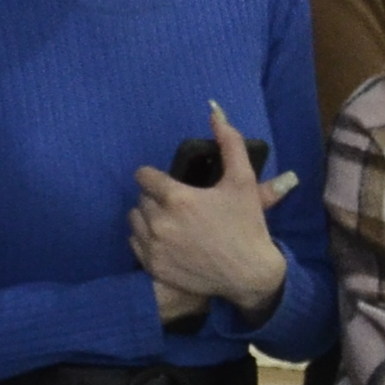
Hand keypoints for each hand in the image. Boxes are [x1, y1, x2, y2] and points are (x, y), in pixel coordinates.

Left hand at [128, 105, 296, 319]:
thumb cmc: (247, 226)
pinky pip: (135, 244)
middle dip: (156, 198)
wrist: (250, 274)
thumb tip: (215, 111)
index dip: (155, 177)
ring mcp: (154, 247)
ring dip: (147, 217)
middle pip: (141, 198)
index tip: (168, 184)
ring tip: (170, 222)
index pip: (144, 176)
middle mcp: (159, 222)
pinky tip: (167, 241)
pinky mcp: (153, 267)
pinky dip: (146, 240)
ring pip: (135, 220)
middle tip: (178, 206)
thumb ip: (230, 143)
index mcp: (177, 198)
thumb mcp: (243, 181)